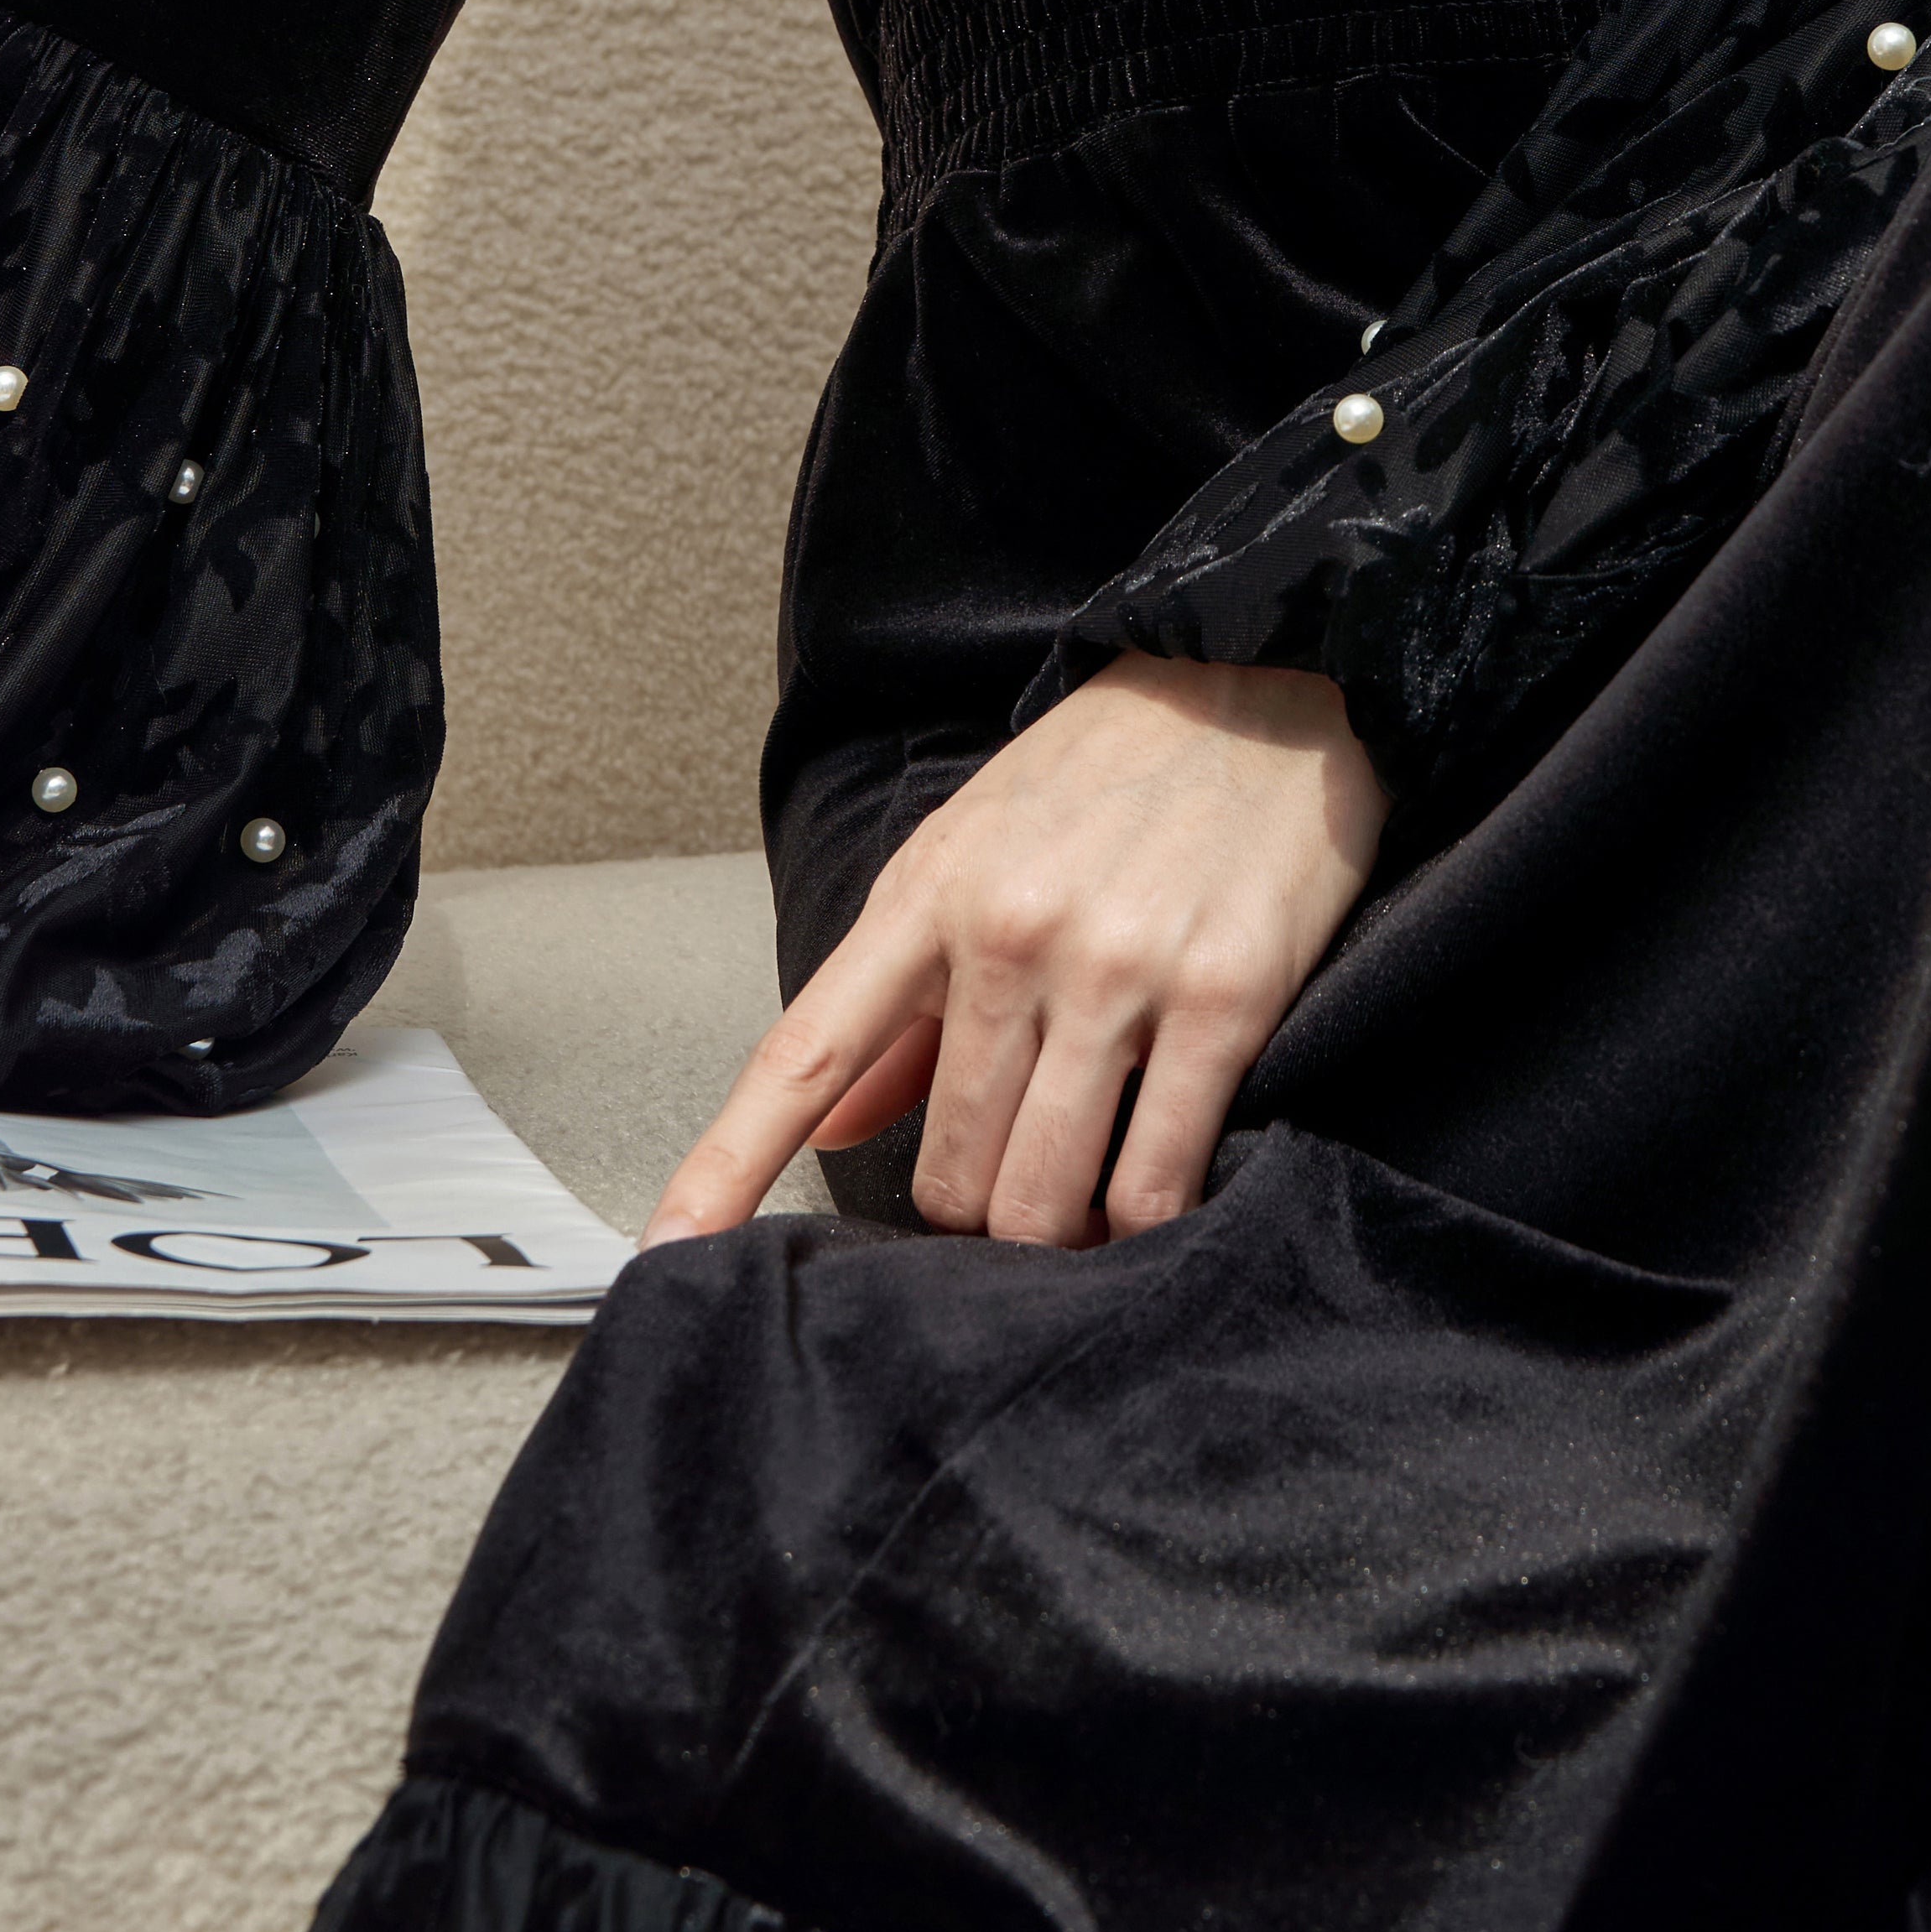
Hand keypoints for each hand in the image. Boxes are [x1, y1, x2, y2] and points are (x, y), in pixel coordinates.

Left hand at [642, 652, 1386, 1251]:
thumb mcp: (974, 852)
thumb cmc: (1108, 774)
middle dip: (969, 1209)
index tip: (668, 1250)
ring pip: (1044, 1194)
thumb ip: (902, 1001)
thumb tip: (832, 1124)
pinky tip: (1146, 1201)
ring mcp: (1117, 971)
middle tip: (1009, 1186)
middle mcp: (1008, 934)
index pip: (806, 1054)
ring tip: (1078, 1205)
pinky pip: (1156, 1177)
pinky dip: (1142, 1220)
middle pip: (945, 1168)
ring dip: (1054, 1229)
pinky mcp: (1224, 997)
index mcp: (928, 895)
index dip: (728, 1164)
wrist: (1262, 681)